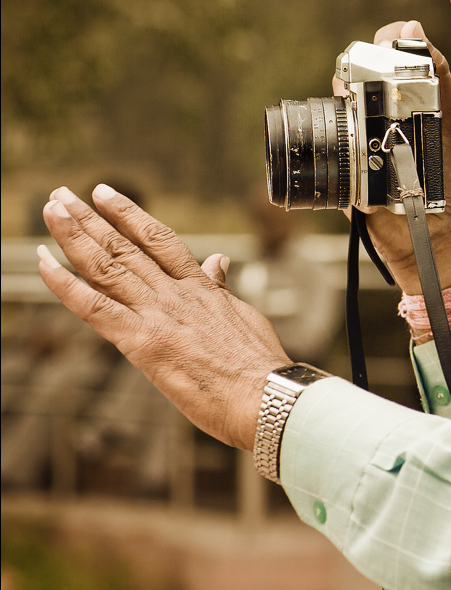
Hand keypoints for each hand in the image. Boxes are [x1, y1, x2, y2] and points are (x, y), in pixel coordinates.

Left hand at [38, 185, 290, 449]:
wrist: (266, 395)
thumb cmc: (260, 364)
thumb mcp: (244, 316)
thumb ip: (222, 289)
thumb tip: (218, 261)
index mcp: (200, 287)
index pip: (159, 239)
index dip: (130, 213)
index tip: (106, 194)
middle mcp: (175, 294)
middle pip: (126, 245)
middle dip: (90, 217)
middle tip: (62, 194)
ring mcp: (158, 315)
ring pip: (108, 266)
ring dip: (74, 236)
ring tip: (51, 209)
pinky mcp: (143, 343)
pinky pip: (95, 308)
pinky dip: (66, 285)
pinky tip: (45, 263)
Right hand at [337, 20, 450, 294]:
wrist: (440, 239)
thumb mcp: (449, 123)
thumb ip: (437, 76)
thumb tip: (412, 27)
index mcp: (414, 101)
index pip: (390, 57)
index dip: (383, 45)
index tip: (383, 45)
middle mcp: (387, 117)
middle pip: (358, 75)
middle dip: (357, 69)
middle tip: (367, 79)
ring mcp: (363, 143)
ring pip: (338, 105)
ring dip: (343, 99)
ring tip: (358, 106)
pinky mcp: (344, 170)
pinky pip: (325, 146)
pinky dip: (328, 138)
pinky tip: (345, 137)